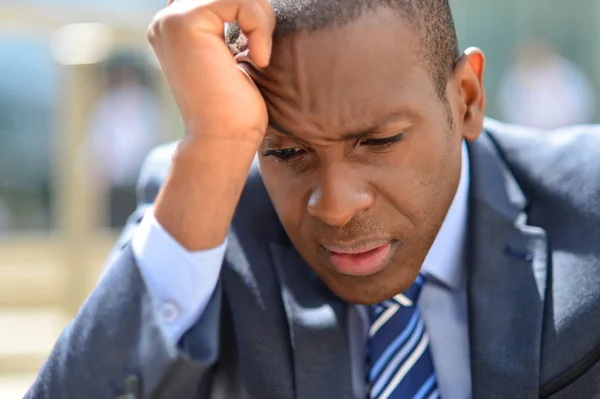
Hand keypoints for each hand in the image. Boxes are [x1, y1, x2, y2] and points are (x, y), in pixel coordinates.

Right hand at [148, 0, 274, 141]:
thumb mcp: (236, 55)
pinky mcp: (185, 22)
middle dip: (254, 10)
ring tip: (260, 55)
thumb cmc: (236, 110)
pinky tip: (259, 59)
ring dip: (259, 16)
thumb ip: (234, 25)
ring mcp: (171, 20)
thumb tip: (253, 4)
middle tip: (260, 49)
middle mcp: (167, 21)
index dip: (246, 11)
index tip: (256, 48)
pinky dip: (259, 25)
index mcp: (176, 29)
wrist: (223, 140)